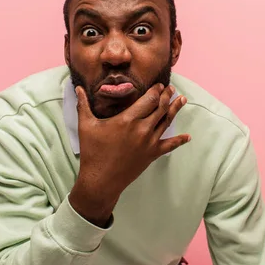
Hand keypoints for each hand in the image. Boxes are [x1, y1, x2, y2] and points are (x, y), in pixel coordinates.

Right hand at [68, 83, 190, 226]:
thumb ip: (83, 104)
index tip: (160, 84)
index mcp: (127, 120)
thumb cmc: (93, 152)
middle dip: (167, 96)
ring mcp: (149, 143)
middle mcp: (142, 129)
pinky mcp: (152, 155)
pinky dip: (179, 140)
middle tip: (171, 88)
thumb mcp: (86, 126)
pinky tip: (187, 137)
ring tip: (182, 99)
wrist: (101, 180)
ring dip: (175, 109)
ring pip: (167, 122)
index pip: (148, 100)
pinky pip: (170, 146)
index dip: (156, 90)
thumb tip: (78, 88)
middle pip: (160, 108)